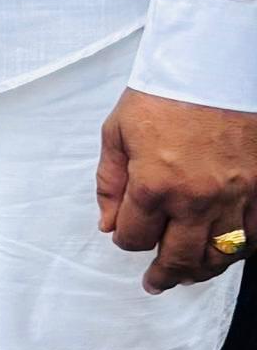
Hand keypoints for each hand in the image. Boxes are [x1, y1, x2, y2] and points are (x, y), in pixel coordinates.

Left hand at [95, 88, 256, 294]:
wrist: (215, 66)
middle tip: (156, 283)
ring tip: (188, 275)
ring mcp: (233, 196)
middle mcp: (195, 199)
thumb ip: (110, 182)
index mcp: (153, 185)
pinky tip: (225, 251)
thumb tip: (107, 223)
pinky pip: (252, 235)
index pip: (133, 237)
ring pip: (219, 254)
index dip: (124, 239)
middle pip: (177, 258)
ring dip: (201, 270)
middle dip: (162, 274)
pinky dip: (238, 250)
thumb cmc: (163, 94)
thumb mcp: (117, 132)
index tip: (125, 233)